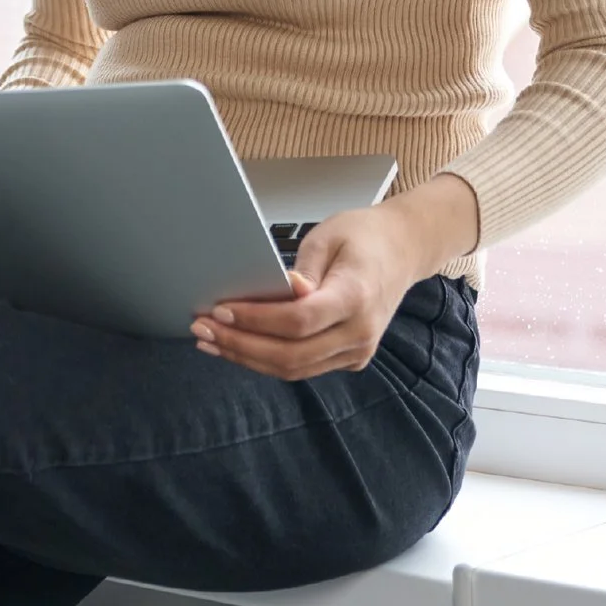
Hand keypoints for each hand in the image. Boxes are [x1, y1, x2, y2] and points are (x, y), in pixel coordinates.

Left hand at [191, 173, 479, 380]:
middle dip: (240, 344)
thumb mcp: (328, 236)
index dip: (256, 319)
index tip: (221, 308)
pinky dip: (268, 360)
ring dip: (247, 357)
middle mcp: (361, 332)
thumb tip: (278, 292)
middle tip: (202, 328)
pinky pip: (304, 367)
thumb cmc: (364, 236)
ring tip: (211, 340)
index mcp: (357, 296)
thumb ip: (302, 270)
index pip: (298, 320)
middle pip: (291, 354)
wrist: (404, 250)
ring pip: (294, 369)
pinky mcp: (350, 358)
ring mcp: (358, 350)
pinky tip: (239, 346)